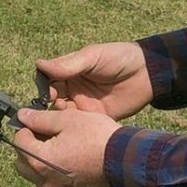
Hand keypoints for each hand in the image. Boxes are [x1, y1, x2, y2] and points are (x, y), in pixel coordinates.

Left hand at [10, 105, 119, 186]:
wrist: (128, 163)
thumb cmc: (99, 139)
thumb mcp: (68, 120)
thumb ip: (41, 118)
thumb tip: (23, 116)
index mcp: (40, 161)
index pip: (19, 142)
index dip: (27, 128)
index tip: (38, 122)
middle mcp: (46, 182)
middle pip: (23, 163)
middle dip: (30, 148)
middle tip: (47, 135)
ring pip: (40, 178)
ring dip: (44, 164)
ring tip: (64, 149)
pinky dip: (61, 177)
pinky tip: (76, 165)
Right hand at [35, 42, 152, 119]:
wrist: (147, 74)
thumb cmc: (119, 58)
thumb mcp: (92, 57)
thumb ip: (68, 64)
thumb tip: (40, 65)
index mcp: (69, 71)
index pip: (47, 80)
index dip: (42, 87)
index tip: (45, 93)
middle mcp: (72, 88)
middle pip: (50, 99)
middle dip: (45, 105)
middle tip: (50, 108)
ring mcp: (83, 104)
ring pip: (62, 114)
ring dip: (57, 118)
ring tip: (60, 118)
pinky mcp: (94, 118)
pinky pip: (79, 125)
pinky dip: (72, 128)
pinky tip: (71, 129)